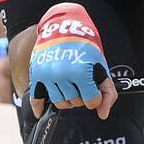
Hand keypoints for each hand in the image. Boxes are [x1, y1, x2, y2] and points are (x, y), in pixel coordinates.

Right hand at [27, 3, 117, 118]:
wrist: (64, 28)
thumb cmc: (86, 49)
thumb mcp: (102, 67)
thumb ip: (108, 92)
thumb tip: (103, 115)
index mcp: (80, 72)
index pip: (91, 101)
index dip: (95, 96)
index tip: (94, 89)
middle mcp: (61, 74)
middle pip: (75, 102)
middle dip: (81, 95)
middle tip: (81, 83)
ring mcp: (47, 75)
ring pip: (59, 103)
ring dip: (67, 98)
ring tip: (70, 85)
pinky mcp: (36, 75)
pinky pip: (35, 99)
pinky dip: (38, 107)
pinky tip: (40, 112)